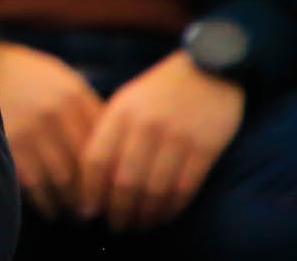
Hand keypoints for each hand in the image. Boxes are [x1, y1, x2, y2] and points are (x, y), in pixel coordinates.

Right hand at [0, 40, 105, 221]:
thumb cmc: (31, 80)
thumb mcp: (65, 83)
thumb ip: (90, 111)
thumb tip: (116, 151)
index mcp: (74, 96)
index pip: (103, 145)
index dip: (109, 175)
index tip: (113, 193)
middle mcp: (55, 112)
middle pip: (86, 165)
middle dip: (93, 195)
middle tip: (97, 212)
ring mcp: (30, 128)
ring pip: (63, 180)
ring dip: (71, 204)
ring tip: (76, 215)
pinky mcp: (8, 144)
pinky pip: (35, 185)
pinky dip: (46, 203)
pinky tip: (51, 210)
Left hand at [74, 51, 244, 231]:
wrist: (210, 68)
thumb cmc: (161, 89)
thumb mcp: (127, 100)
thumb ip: (109, 131)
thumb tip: (89, 176)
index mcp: (121, 111)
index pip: (96, 159)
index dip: (88, 191)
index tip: (86, 211)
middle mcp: (145, 125)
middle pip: (124, 181)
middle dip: (117, 211)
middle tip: (115, 227)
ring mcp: (176, 137)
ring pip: (154, 190)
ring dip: (144, 216)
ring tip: (138, 226)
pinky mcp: (205, 148)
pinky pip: (184, 189)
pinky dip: (171, 209)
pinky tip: (164, 217)